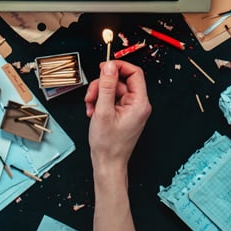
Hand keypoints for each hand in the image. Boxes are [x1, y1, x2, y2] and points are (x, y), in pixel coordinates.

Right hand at [85, 60, 150, 176]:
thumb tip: (109, 66)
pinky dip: (100, 103)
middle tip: (91, 95)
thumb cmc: (108, 144)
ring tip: (90, 108)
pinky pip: (112, 99)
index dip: (118, 66)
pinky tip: (93, 112)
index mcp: (139, 103)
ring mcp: (130, 109)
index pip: (134, 73)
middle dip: (102, 86)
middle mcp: (138, 104)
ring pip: (113, 90)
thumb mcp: (103, 111)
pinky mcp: (123, 113)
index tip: (104, 67)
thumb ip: (106, 86)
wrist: (107, 164)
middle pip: (120, 81)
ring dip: (98, 95)